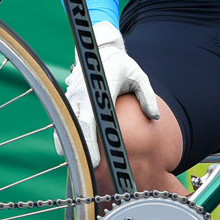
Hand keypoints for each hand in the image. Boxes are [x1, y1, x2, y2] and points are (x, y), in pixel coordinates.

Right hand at [63, 22, 160, 160]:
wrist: (101, 49)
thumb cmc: (122, 65)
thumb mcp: (139, 76)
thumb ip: (147, 95)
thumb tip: (155, 116)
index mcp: (98, 90)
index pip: (91, 120)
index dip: (91, 141)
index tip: (96, 160)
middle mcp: (82, 94)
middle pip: (77, 127)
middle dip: (81, 150)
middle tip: (87, 170)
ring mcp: (73, 96)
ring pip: (66, 125)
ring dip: (69, 144)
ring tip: (75, 166)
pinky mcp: (70, 99)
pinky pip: (64, 120)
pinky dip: (64, 134)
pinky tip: (67, 151)